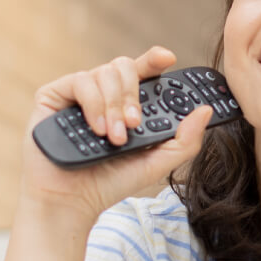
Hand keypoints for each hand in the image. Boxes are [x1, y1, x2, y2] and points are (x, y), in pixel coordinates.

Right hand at [18, 46, 213, 224]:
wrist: (72, 201)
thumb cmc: (110, 182)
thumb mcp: (157, 163)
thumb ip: (185, 140)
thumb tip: (205, 110)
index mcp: (127, 103)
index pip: (144, 71)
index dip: (155, 59)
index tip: (168, 59)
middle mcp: (103, 93)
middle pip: (124, 66)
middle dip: (133, 95)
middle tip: (135, 124)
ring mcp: (79, 93)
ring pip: (104, 72)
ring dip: (114, 105)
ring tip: (114, 137)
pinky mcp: (54, 95)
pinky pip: (80, 81)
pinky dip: (93, 104)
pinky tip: (96, 130)